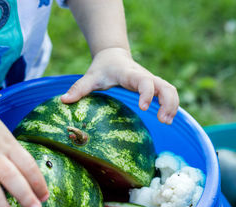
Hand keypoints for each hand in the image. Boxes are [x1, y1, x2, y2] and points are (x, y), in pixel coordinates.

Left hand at [61, 48, 178, 123]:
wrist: (113, 55)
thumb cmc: (102, 68)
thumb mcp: (90, 77)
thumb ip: (79, 88)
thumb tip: (63, 100)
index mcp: (130, 74)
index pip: (144, 81)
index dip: (146, 94)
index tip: (143, 108)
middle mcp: (145, 76)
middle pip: (166, 86)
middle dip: (168, 103)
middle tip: (163, 120)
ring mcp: (151, 81)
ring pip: (170, 90)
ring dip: (172, 106)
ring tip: (166, 122)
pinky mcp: (154, 86)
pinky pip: (168, 94)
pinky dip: (171, 105)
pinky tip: (166, 119)